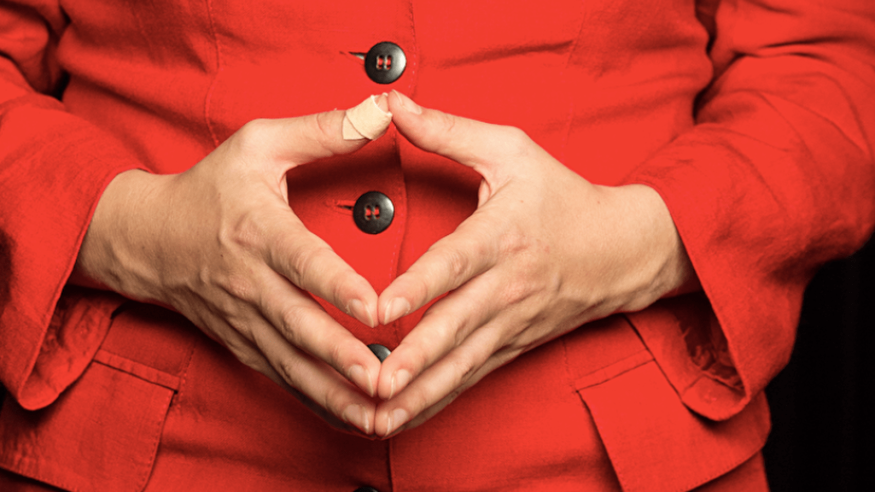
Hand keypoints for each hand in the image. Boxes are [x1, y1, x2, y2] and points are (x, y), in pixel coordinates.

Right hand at [72, 95, 394, 434]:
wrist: (147, 238)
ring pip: (292, 364)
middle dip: (343, 357)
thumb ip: (322, 129)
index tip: (376, 308)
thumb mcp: (259, 144)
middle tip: (386, 380)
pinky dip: (315, 401)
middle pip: (300, 326)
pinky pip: (282, 378)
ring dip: (335, 394)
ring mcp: (244, 319)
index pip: (302, 261)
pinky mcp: (243, 343)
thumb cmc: (209, 189)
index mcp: (259, 231)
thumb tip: (382, 110)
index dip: (338, 286)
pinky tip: (352, 419)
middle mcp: (250, 282)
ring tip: (379, 415)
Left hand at [372, 91, 697, 436]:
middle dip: (413, 361)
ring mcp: (511, 322)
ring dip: (420, 394)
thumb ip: (447, 131)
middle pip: (455, 328)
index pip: (454, 264)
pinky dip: (438, 401)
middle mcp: (506, 286)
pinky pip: (472, 378)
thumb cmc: (562, 196)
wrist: (623, 249)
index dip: (417, 287)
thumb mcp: (511, 150)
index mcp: (502, 235)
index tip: (378, 310)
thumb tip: (391, 105)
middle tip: (373, 385)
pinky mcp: (513, 345)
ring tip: (378, 420)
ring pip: (462, 365)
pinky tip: (403, 420)